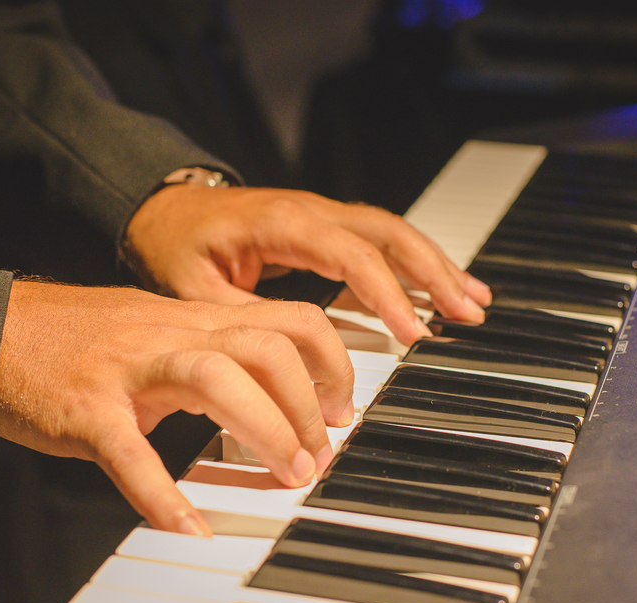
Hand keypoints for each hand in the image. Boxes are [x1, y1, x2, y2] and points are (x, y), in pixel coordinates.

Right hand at [0, 282, 354, 536]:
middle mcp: (169, 335)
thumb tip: (271, 392)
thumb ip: (209, 353)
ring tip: (286, 478)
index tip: (339, 408)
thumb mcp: (153, 331)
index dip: (330, 362)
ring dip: (265, 431)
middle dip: (307, 404)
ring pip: (216, 378)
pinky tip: (189, 530)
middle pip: (267, 346)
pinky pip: (131, 453)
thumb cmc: (73, 340)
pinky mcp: (85, 409)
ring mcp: (128, 369)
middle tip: (317, 456)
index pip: (287, 318)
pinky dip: (164, 496)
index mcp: (192, 320)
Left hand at [124, 184, 491, 344]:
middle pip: (389, 233)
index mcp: (282, 222)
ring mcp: (320, 216)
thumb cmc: (174, 244)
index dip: (387, 294)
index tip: (414, 333)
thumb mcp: (195, 289)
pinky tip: (440, 290)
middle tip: (469, 313)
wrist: (162, 207)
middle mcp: (310, 211)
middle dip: (434, 272)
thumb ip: (245, 320)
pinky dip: (413, 264)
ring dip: (435, 266)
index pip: (352, 255)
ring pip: (392, 233)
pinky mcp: (323, 228)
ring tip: (473, 303)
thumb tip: (289, 360)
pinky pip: (378, 241)